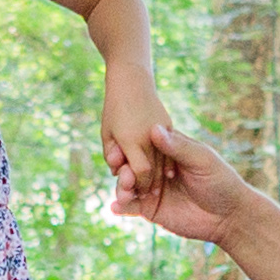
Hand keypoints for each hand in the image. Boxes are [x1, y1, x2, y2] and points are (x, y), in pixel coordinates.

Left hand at [98, 76, 172, 190]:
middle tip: (148, 196)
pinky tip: (167, 173)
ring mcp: (161, 130)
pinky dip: (169, 163)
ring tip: (158, 187)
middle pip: (154, 170)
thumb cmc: (114, 109)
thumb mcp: (107, 133)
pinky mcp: (169, 125)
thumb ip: (111, 155)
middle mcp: (148, 136)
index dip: (139, 184)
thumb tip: (116, 173)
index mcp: (131, 139)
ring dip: (161, 176)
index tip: (137, 191)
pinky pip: (171, 150)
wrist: (132, 82)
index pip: (140, 172)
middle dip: (150, 185)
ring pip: (165, 162)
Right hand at [114, 120, 252, 246]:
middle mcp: (156, 169)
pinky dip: (121, 206)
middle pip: (131, 165)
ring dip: (121, 186)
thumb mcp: (201, 159)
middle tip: (122, 172)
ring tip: (123, 190)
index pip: (143, 145)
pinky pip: (131, 206)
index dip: (130, 146)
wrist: (229, 216)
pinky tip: (116, 207)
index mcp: (168, 152)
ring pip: (128, 186)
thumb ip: (178, 147)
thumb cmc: (220, 181)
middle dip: (124, 168)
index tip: (120, 147)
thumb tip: (154, 129)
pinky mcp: (150, 210)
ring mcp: (151, 190)